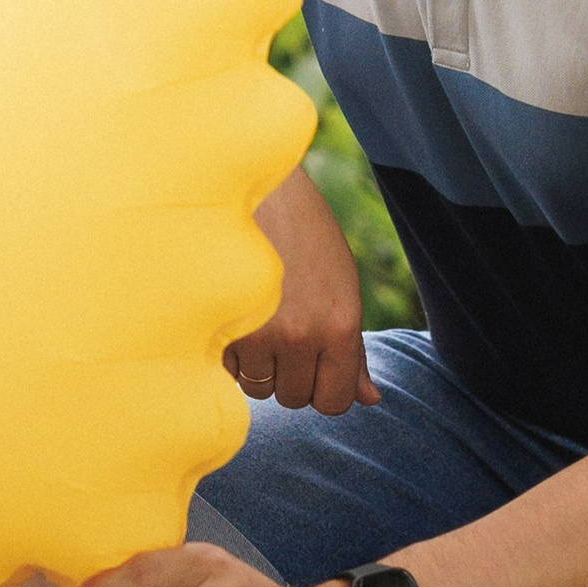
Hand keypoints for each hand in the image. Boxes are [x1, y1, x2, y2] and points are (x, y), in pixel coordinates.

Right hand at [227, 171, 371, 412]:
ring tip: (257, 321)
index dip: (323, 389)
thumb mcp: (342, 285)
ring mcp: (256, 331)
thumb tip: (370, 399)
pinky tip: (233, 317)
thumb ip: (354, 348)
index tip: (313, 366)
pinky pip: (225, 369)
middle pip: (294, 398)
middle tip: (281, 331)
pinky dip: (228, 354)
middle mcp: (301, 335)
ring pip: (256, 387)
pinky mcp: (217, 324)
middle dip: (288, 374)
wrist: (249, 184)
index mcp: (339, 325)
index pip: (335, 402)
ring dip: (256, 366)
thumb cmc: (303, 233)